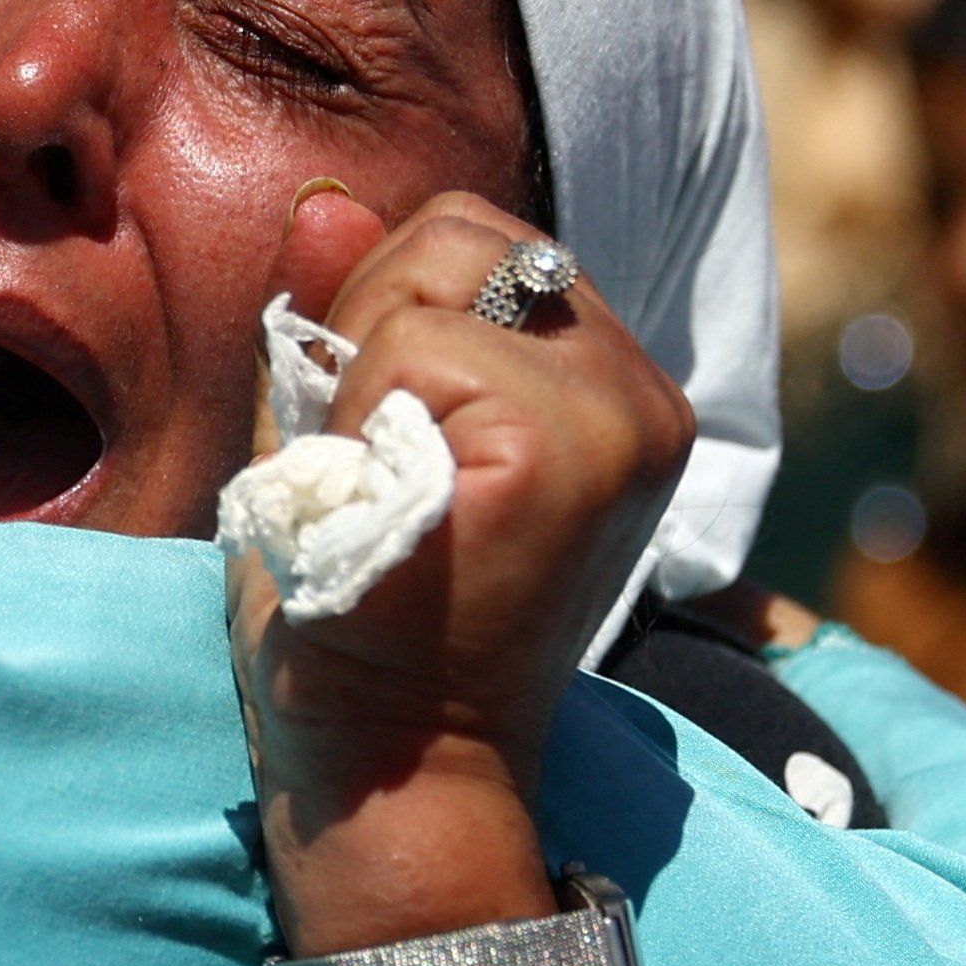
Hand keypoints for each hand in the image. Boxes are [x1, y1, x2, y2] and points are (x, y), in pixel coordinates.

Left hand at [238, 185, 695, 854]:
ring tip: (384, 498)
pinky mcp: (569, 442)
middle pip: (465, 234)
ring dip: (363, 383)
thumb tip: (324, 197)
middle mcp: (642, 390)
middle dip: (374, 327)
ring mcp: (619, 412)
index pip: (484, 244)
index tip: (379, 445)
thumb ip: (342, 321)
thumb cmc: (358, 626)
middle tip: (371, 474)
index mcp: (608, 391)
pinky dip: (361, 422)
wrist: (386, 768)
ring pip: (431, 285)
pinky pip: (412, 346)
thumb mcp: (342, 443)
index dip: (388, 313)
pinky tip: (389, 515)